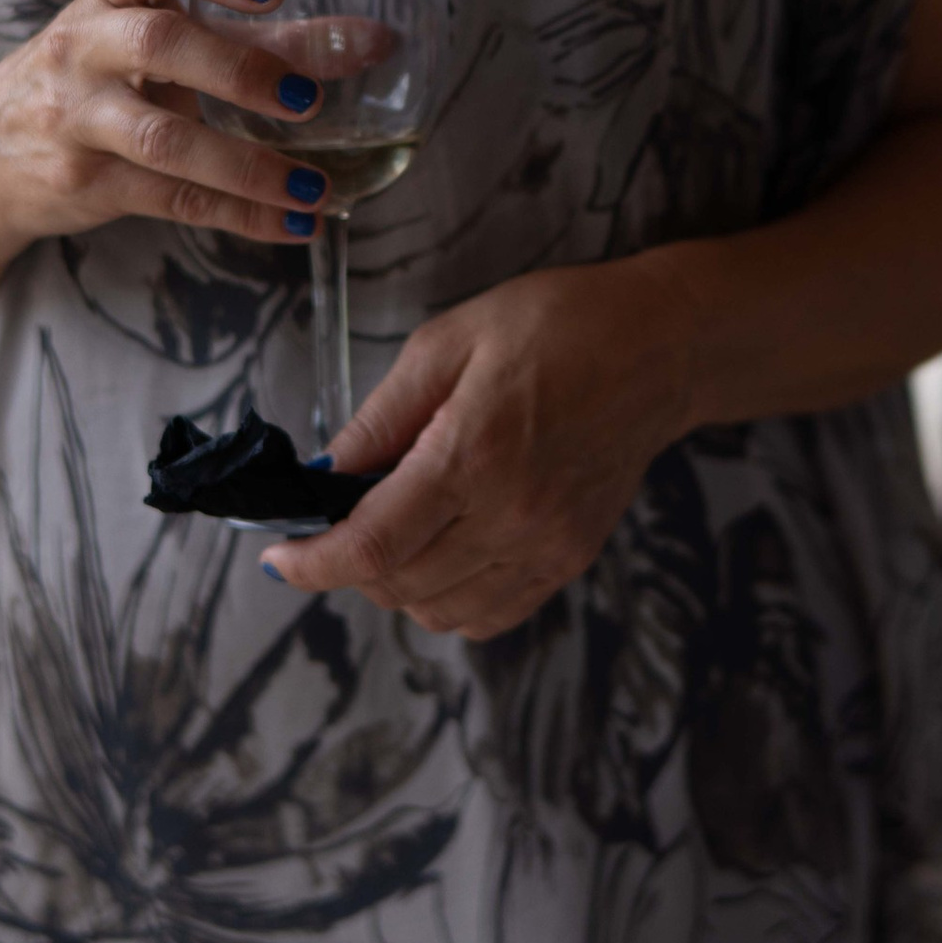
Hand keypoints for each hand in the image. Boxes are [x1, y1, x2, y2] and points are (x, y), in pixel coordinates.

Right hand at [0, 0, 333, 254]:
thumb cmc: (93, 83)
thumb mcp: (154, 47)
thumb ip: (261, 40)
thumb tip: (373, 42)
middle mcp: (83, 50)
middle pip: (159, 45)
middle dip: (240, 69)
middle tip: (310, 99)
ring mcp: (78, 120)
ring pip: (162, 138)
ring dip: (247, 164)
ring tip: (316, 185)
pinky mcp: (86, 183)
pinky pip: (170, 199)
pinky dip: (239, 214)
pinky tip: (294, 223)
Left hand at [262, 259, 695, 640]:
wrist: (661, 348)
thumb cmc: (557, 326)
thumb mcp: (450, 342)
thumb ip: (381, 417)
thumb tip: (322, 474)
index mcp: (474, 454)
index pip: (372, 546)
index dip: (313, 563)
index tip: (281, 556)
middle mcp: (512, 515)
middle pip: (398, 585)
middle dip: (347, 565)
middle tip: (335, 521)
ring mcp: (546, 546)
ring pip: (439, 612)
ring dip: (395, 586)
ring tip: (390, 531)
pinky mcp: (569, 560)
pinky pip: (488, 616)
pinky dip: (446, 602)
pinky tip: (439, 554)